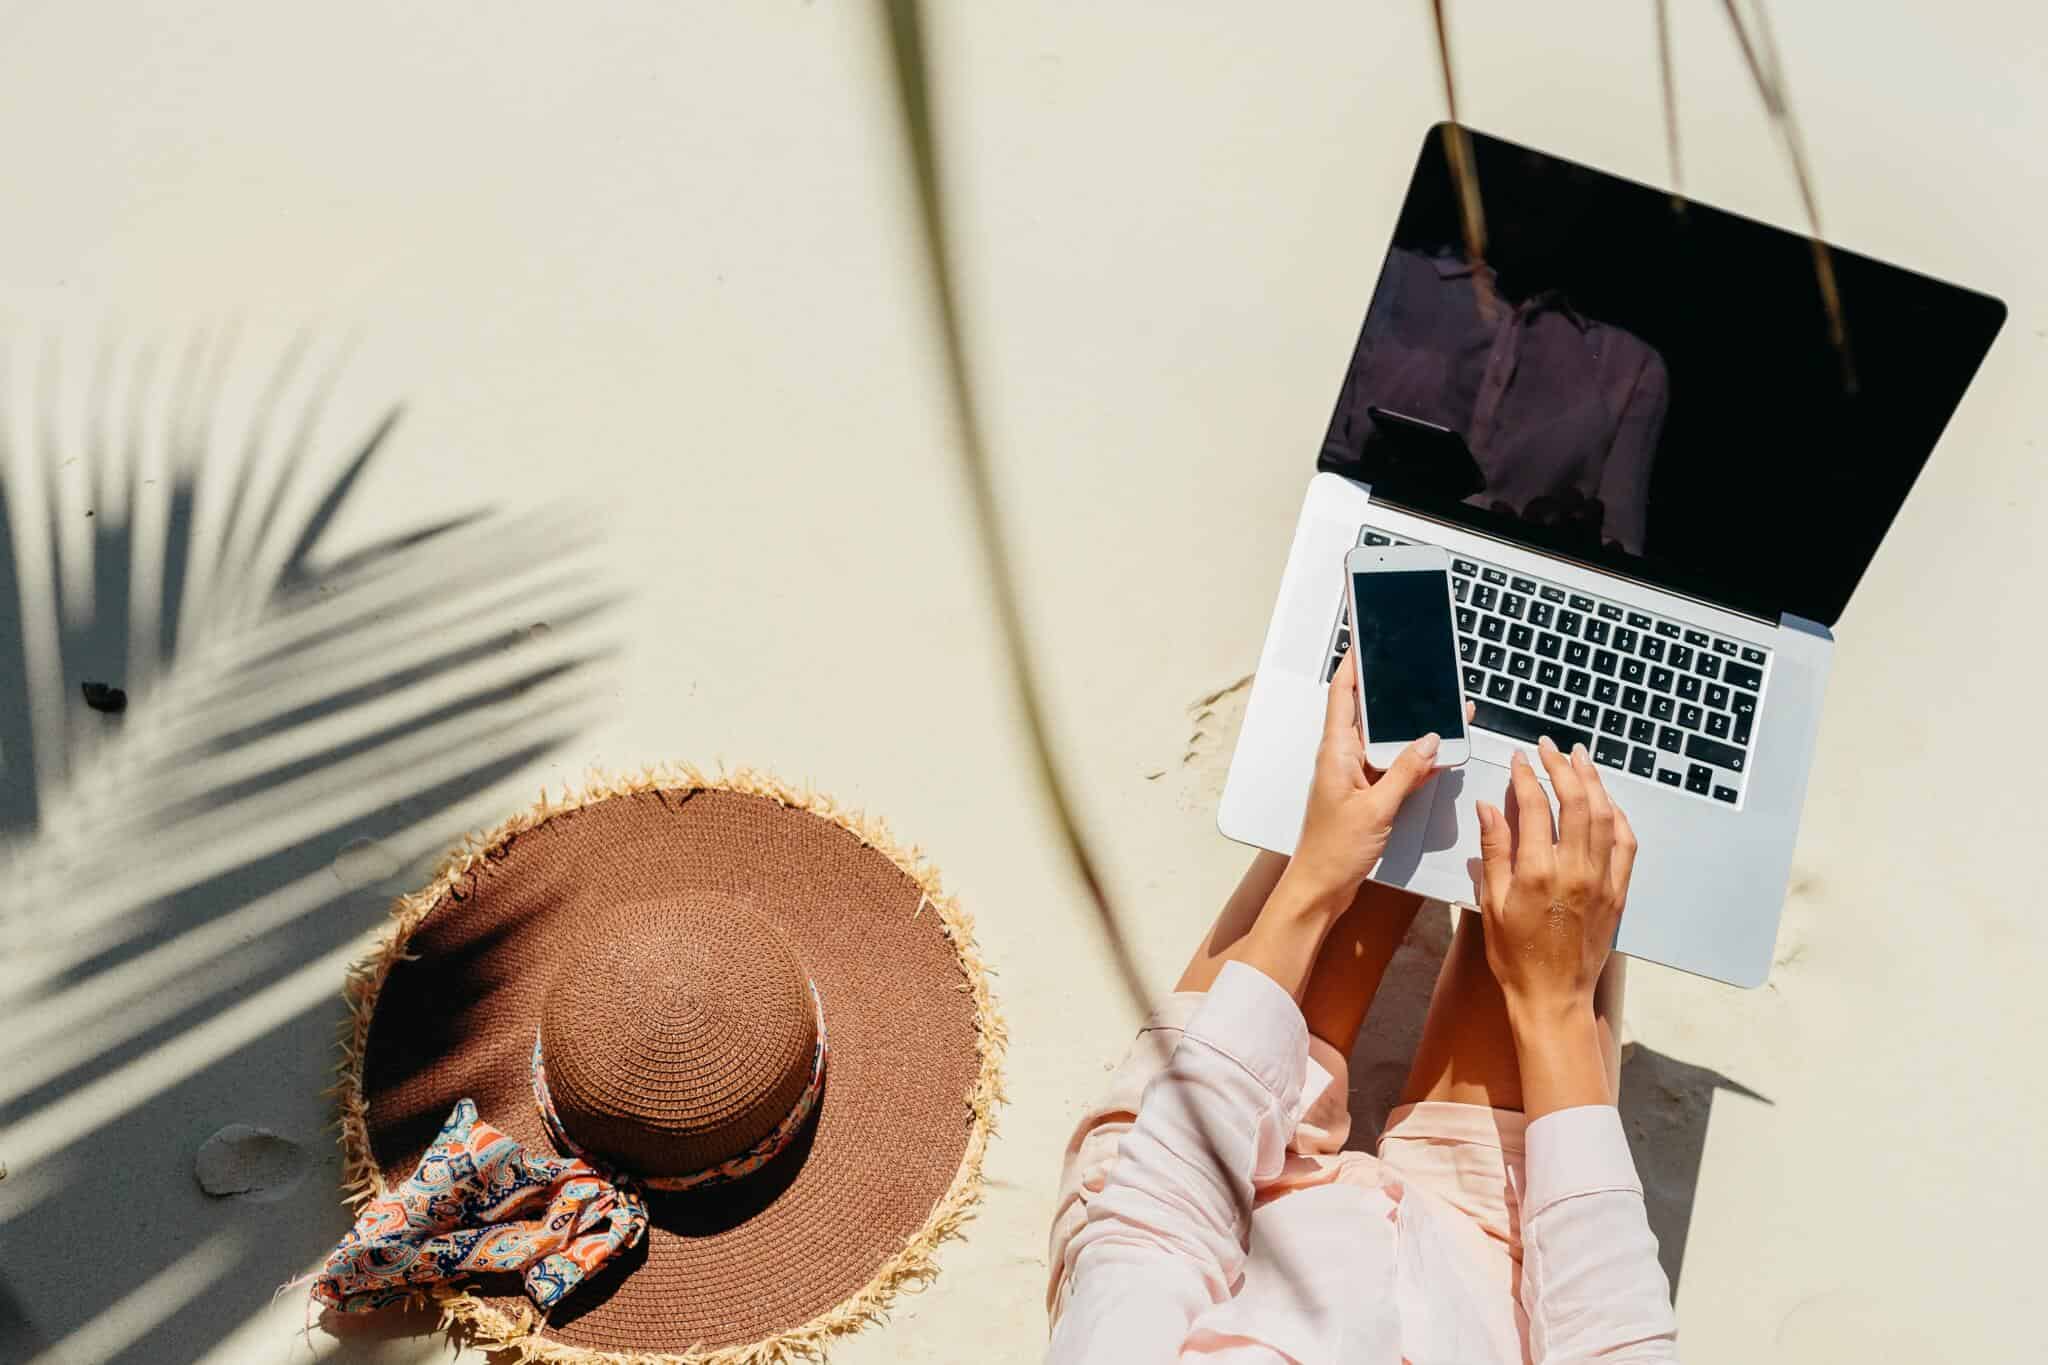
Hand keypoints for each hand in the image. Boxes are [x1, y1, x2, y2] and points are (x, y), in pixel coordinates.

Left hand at [1283, 649, 1459, 908]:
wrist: (1322, 888)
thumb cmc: (1334, 851)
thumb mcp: (1377, 808)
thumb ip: (1406, 771)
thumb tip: (1431, 739)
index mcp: (1336, 751)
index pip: (1342, 693)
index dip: (1354, 664)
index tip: (1367, 638)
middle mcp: (1344, 757)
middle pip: (1369, 712)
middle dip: (1393, 691)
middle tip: (1417, 668)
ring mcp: (1356, 775)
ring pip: (1387, 740)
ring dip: (1411, 728)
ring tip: (1440, 707)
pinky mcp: (1368, 793)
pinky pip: (1395, 767)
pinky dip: (1415, 760)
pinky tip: (1439, 753)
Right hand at [1474, 737, 1637, 1017]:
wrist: (1552, 995)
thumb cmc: (1514, 954)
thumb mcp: (1491, 902)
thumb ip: (1494, 850)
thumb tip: (1490, 806)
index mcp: (1537, 872)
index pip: (1536, 807)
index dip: (1526, 777)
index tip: (1519, 759)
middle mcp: (1574, 870)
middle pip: (1576, 801)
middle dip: (1563, 767)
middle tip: (1551, 748)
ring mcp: (1602, 880)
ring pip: (1604, 815)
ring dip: (1593, 782)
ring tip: (1581, 759)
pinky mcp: (1618, 892)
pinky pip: (1625, 843)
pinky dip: (1618, 816)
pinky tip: (1607, 802)